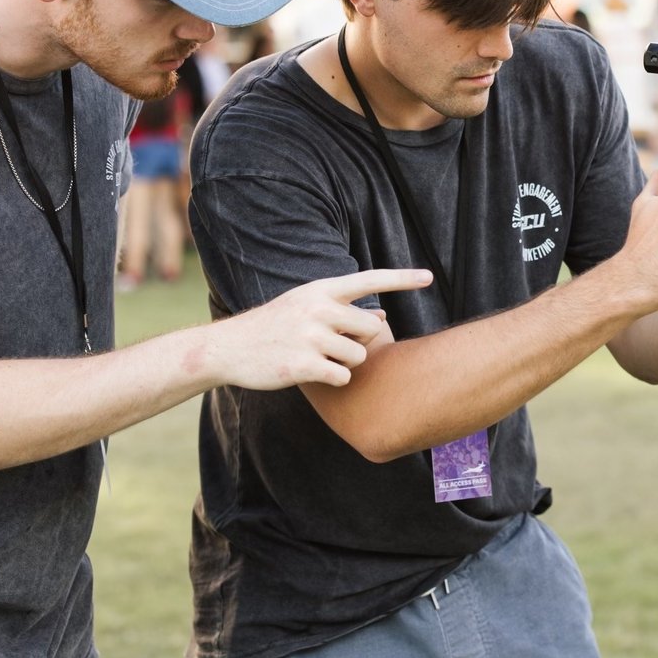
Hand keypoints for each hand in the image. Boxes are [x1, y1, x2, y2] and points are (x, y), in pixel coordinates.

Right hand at [212, 268, 432, 390]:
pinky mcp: (304, 365)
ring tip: (317, 357)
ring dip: (346, 363)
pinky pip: (343, 377)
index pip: (369, 279)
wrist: (229, 348)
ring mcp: (310, 336)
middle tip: (331, 344)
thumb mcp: (304, 306)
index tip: (429, 276)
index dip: (402, 278)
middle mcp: (318, 309)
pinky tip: (312, 373)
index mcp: (320, 290)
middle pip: (371, 329)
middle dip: (359, 341)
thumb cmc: (273, 326)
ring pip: (359, 356)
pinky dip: (334, 380)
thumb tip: (382, 317)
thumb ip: (341, 309)